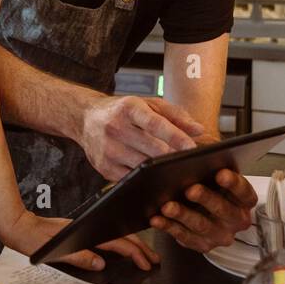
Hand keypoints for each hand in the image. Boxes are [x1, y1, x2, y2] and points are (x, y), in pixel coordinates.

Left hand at [1, 209, 160, 274]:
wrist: (16, 226)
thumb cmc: (31, 239)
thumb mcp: (55, 251)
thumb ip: (78, 257)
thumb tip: (101, 263)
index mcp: (85, 232)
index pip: (117, 242)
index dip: (135, 252)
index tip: (147, 263)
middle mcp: (87, 228)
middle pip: (121, 236)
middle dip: (140, 247)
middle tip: (155, 259)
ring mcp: (84, 229)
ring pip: (114, 235)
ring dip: (131, 244)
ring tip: (144, 254)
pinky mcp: (79, 231)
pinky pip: (104, 237)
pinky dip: (117, 243)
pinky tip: (119, 248)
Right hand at [80, 94, 204, 180]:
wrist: (85, 117)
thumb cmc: (122, 110)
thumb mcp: (148, 104)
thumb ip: (176, 115)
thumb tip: (199, 130)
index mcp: (129, 108)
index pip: (155, 123)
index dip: (175, 136)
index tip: (192, 147)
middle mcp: (115, 127)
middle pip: (151, 149)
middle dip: (172, 157)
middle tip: (188, 163)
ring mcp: (108, 149)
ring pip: (143, 167)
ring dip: (161, 171)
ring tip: (174, 170)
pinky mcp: (103, 167)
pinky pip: (131, 178)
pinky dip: (145, 179)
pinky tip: (155, 177)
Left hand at [150, 168, 256, 252]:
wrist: (202, 208)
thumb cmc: (209, 183)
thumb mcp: (212, 167)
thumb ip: (209, 159)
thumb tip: (195, 146)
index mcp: (244, 199)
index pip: (244, 192)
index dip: (234, 183)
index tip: (221, 173)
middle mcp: (236, 219)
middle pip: (224, 210)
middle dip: (207, 199)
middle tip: (191, 189)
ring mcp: (220, 234)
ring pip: (202, 226)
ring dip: (183, 215)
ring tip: (168, 206)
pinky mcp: (202, 245)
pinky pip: (185, 238)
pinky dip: (169, 228)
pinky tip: (157, 219)